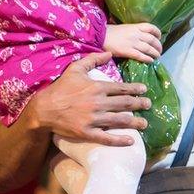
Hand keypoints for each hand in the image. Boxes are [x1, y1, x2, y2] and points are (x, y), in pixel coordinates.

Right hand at [31, 51, 150, 145]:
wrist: (44, 108)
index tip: (144, 89)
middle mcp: (98, 103)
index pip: (121, 88)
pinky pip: (106, 138)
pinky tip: (130, 141)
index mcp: (97, 87)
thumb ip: (93, 59)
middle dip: (139, 104)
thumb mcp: (75, 68)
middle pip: (124, 104)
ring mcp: (93, 119)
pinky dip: (119, 140)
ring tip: (145, 123)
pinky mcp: (87, 132)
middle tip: (149, 104)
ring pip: (119, 120)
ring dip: (134, 122)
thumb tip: (109, 53)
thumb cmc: (60, 88)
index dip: (134, 89)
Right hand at [104, 23, 162, 62]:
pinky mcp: (127, 51)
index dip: (157, 33)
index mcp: (135, 26)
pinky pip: (141, 56)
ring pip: (149, 48)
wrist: (99, 36)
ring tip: (157, 57)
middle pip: (152, 40)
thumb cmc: (110, 31)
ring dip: (155, 53)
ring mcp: (132, 43)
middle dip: (158, 46)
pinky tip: (150, 61)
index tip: (159, 37)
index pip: (151, 28)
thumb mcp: (124, 27)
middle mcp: (136, 34)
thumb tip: (141, 37)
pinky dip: (147, 59)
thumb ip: (134, 31)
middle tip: (159, 51)